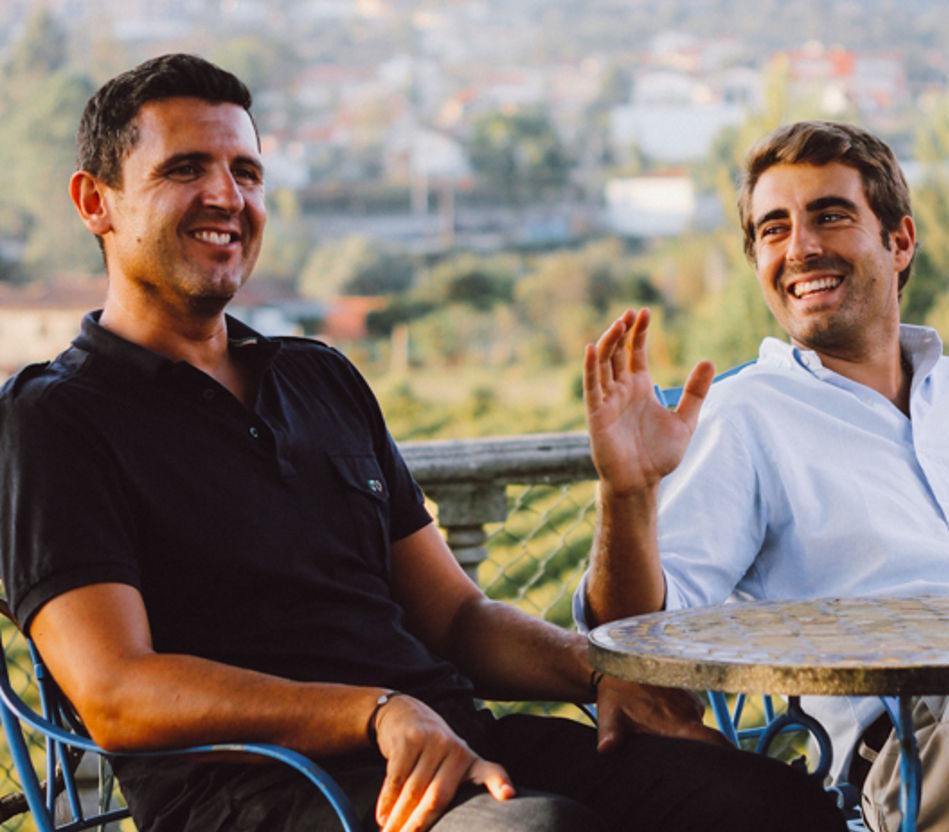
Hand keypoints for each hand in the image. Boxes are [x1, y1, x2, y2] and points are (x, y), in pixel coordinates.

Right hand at [374, 696, 513, 831]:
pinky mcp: (408, 739)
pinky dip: (387, 801)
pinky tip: (382, 817)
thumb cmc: (432, 750)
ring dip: (399, 818)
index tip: (508, 795)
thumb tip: (445, 829)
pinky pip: (396, 778)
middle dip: (419, 825)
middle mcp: (455, 749)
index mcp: (470, 760)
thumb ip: (456, 789)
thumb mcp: (452, 762)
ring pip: (413, 791)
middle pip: (438, 797)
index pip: (490, 773)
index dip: (500, 784)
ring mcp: (432, 741)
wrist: (406, 713)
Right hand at [583, 308, 714, 496]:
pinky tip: (592, 348)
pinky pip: (591, 387)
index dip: (639, 332)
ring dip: (608, 342)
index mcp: (639, 388)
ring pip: (603, 364)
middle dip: (623, 331)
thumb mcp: (685, 420)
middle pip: (617, 352)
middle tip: (631, 312)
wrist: (642, 482)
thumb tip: (709, 361)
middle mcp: (621, 390)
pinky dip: (590, 367)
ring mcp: (607, 400)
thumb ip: (695, 392)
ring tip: (618, 323)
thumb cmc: (659, 455)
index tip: (646, 312)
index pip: (635, 352)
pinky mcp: (597, 414)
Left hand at [595, 674, 729, 751]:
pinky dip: (682, 717)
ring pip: (695, 725)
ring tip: (660, 727)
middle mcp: (688, 711)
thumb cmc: (614, 694)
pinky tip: (662, 714)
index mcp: (675, 722)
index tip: (731, 767)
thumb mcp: (610, 716)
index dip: (726, 755)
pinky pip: (691, 712)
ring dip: (684, 731)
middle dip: (698, 749)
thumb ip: (611, 735)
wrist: (616, 661)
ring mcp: (690, 700)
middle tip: (677, 750)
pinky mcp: (688, 691)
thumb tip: (605, 749)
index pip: (712, 741)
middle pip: (706, 740)